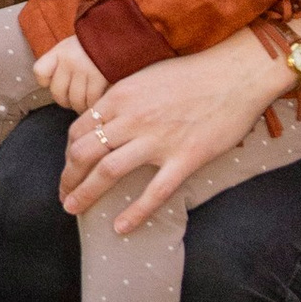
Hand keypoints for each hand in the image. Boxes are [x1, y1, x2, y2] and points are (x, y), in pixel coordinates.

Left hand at [31, 35, 108, 116]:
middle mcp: (69, 60)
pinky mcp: (99, 77)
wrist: (120, 34)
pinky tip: (98, 101)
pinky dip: (94, 105)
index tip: (56, 83)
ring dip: (81, 107)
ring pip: (75, 100)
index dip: (46, 82)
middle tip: (75, 102)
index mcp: (60, 52)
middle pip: (57, 93)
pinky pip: (92, 100)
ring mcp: (84, 69)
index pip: (40, 72)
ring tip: (87, 105)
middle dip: (66, 102)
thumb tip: (53, 86)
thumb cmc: (96, 45)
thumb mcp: (73, 46)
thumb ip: (61, 63)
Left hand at [58, 30, 283, 238]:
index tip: (69, 167)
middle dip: (68, 177)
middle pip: (84, 153)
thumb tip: (104, 120)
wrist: (235, 75)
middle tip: (64, 195)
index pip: (79, 129)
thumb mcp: (146, 77)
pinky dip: (135, 213)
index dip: (68, 153)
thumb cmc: (192, 73)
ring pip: (108, 172)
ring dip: (85, 194)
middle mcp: (132, 118)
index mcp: (120, 96)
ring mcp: (158, 140)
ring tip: (74, 209)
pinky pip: (154, 192)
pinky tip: (120, 228)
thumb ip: (123, 99)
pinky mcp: (185, 158)